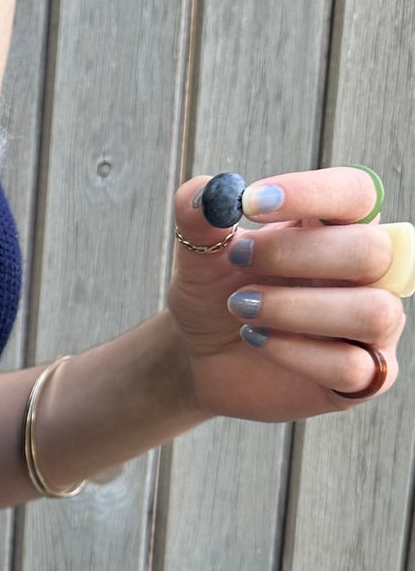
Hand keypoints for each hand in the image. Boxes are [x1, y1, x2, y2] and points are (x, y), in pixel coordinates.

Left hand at [166, 166, 404, 422]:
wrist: (199, 353)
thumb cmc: (214, 293)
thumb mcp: (197, 254)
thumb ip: (198, 216)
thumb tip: (207, 192)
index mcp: (336, 228)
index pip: (356, 193)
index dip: (311, 193)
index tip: (251, 202)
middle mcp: (367, 273)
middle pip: (372, 250)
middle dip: (298, 254)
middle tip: (237, 258)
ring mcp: (370, 327)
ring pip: (372, 312)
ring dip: (295, 308)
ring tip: (241, 308)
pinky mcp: (360, 378)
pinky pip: (352, 367)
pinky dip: (296, 352)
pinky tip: (255, 339)